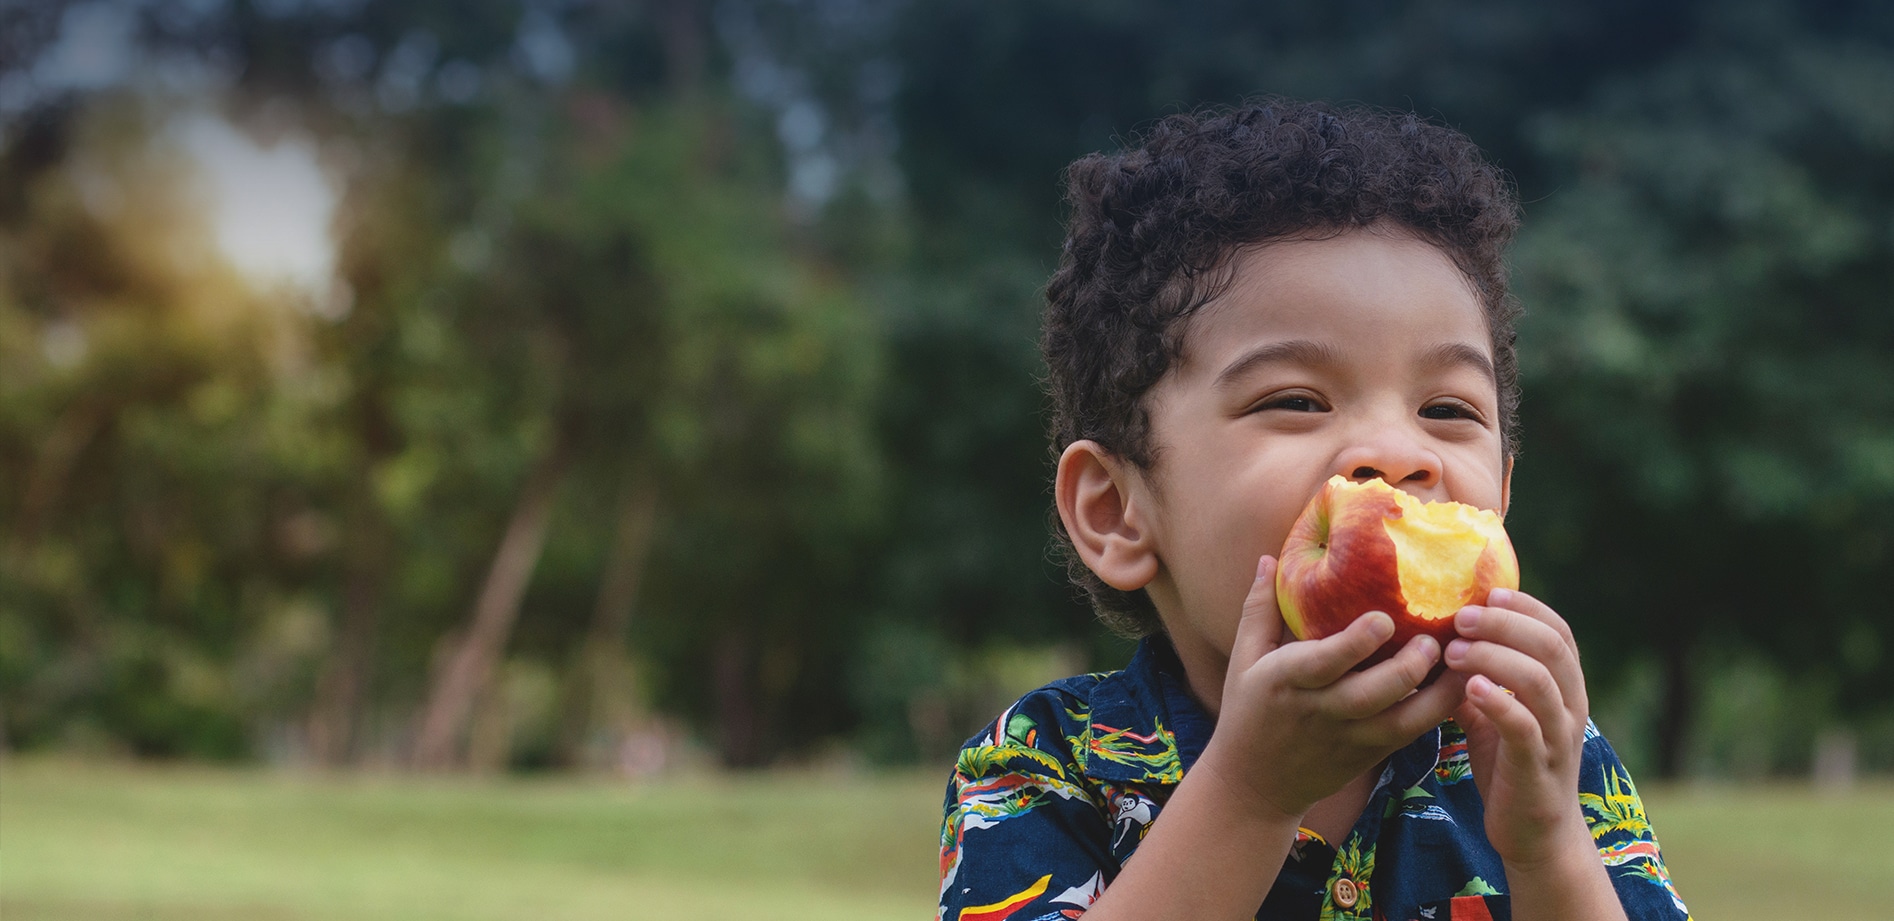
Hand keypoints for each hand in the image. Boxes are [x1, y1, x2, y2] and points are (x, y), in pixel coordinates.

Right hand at [1193, 555, 1467, 823]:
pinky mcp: (1370, 754)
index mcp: (1285, 681)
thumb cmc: (1248, 713)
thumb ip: (1258, 609)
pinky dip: (1439, 710)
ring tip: (1463, 660)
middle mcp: (1320, 711)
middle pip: (1371, 694)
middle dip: (1408, 667)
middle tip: (1435, 638)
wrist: (1254, 787)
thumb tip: (1268, 557)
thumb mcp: (1243, 660)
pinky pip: (1412, 733)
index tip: (1384, 618)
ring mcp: (1349, 737)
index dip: (1356, 642)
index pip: (1323, 662)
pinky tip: (1462, 682)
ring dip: (1438, 693)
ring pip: (1402, 721)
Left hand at [1445, 588, 1594, 868]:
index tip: (1487, 594)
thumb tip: (1438, 640)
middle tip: (1460, 618)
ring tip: (1454, 651)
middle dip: (1504, 624)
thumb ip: (1479, 679)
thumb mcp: (1495, 715)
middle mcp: (1570, 706)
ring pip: (1539, 680)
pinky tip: (1469, 688)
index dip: (1526, 607)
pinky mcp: (1538, 767)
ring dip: (1494, 657)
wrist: (1536, 837)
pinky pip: (1525, 727)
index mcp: (1564, 689)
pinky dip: (1498, 702)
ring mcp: (1557, 737)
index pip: (1558, 631)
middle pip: (1550, 646)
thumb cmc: (1512, 768)